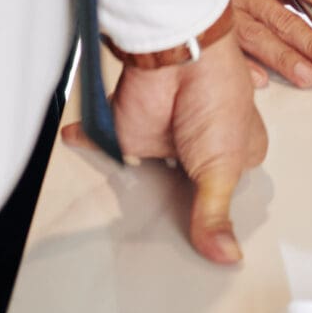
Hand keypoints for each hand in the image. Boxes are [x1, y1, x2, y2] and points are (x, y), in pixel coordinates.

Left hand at [62, 33, 269, 264]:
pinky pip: (103, 143)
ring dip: (133, 190)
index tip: (204, 247)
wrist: (179, 56)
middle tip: (161, 242)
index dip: (214, 217)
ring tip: (122, 220)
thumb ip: (215, 213)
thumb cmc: (219, 94)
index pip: (224, 194)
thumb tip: (226, 256)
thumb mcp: (223, 167)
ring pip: (146, 176)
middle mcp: (199, 147)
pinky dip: (85, 141)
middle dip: (174, 207)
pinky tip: (75, 147)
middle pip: (185, 189)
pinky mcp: (132, 130)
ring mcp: (165, 139)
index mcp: (236, 152)